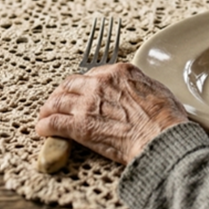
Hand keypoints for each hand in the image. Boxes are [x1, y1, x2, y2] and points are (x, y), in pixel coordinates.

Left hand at [36, 63, 188, 164]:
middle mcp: (100, 83)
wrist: (161, 137)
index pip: (93, 73)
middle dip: (62, 93)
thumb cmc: (166, 118)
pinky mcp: (79, 126)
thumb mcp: (158, 89)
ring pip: (57, 101)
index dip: (85, 84)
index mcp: (120, 72)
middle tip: (58, 102)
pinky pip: (53, 123)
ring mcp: (88, 104)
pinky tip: (42, 130)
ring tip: (45, 116)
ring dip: (48, 109)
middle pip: (71, 84)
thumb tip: (139, 92)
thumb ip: (141, 85)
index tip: (82, 91)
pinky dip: (44, 126)